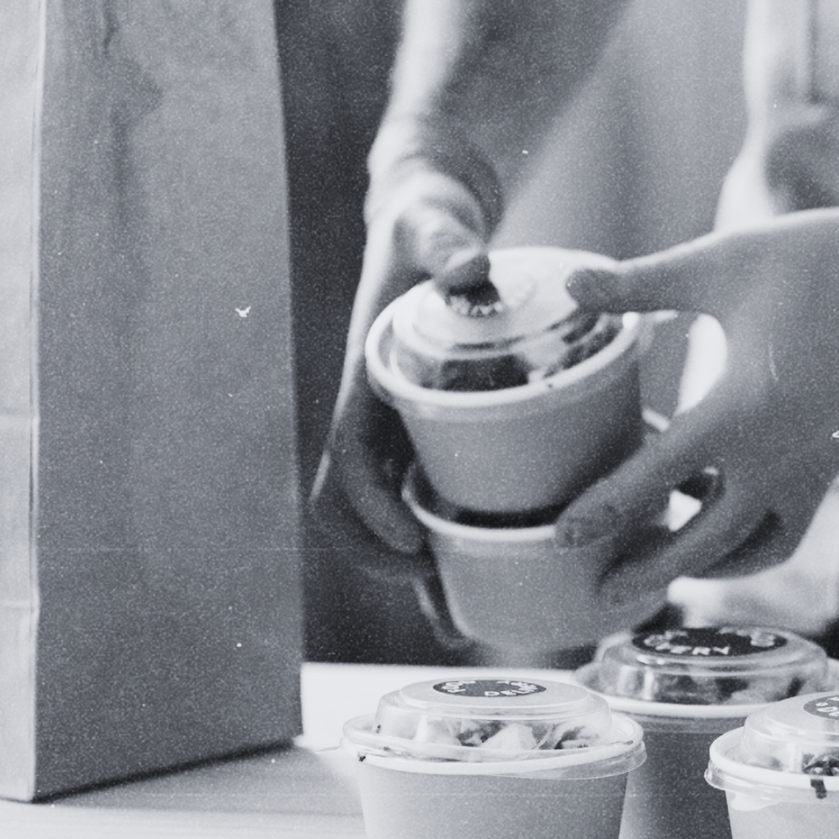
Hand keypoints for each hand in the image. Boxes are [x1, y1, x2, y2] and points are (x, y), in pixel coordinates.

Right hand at [309, 164, 495, 645]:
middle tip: (444, 599)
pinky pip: (432, 494)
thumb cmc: (424, 223)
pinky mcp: (433, 428)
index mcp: (365, 377)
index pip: (344, 457)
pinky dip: (452, 538)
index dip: (368, 509)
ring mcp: (402, 426)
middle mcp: (377, 413)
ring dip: (420, 569)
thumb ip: (444, 240)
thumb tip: (470, 264)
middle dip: (391, 561)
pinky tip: (494, 570)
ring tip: (464, 619)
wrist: (426, 219)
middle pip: (361, 507)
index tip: (411, 544)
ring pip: (396, 514)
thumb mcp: (431, 223)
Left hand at [554, 193, 838, 607]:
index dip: (604, 508)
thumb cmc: (815, 259)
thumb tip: (567, 282)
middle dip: (653, 571)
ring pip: (756, 543)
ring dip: (708, 559)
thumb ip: (638, 283)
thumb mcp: (718, 264)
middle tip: (605, 589)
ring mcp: (818, 464)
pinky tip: (716, 497)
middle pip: (708, 542)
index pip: (656, 477)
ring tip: (662, 552)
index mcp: (742, 411)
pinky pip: (788, 518)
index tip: (562, 536)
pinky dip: (747, 527)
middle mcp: (781, 455)